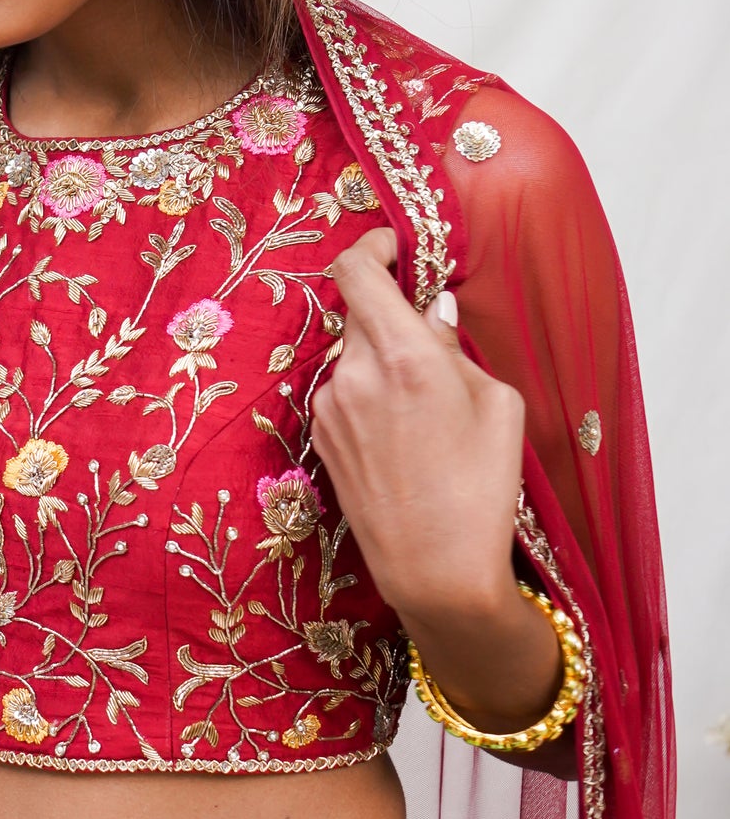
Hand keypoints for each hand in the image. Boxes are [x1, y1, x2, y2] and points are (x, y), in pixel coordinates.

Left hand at [311, 229, 559, 732]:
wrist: (435, 572)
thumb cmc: (481, 492)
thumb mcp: (497, 405)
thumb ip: (454, 347)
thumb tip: (429, 315)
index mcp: (401, 357)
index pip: (355, 269)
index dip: (372, 246)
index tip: (396, 247)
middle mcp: (353, 375)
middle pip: (358, 309)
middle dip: (391, 309)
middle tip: (431, 333)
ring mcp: (330, 407)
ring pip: (354, 353)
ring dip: (383, 357)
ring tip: (427, 406)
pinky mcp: (321, 437)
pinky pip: (346, 390)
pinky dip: (371, 391)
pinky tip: (406, 434)